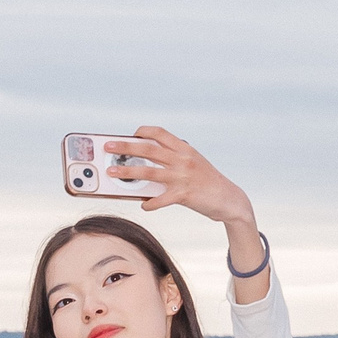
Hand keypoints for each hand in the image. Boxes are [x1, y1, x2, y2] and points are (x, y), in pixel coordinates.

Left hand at [114, 125, 255, 224]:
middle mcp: (183, 159)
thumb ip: (172, 160)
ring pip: (148, 172)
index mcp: (185, 148)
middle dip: (125, 147)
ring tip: (111, 173)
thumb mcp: (192, 164)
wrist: (229, 198)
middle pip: (148, 150)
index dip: (143, 132)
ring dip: (127, 173)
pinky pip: (159, 199)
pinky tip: (143, 205)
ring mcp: (183, 177)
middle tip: (107, 146)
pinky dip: (149, 203)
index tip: (130, 134)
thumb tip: (143, 166)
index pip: (160, 133)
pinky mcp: (183, 195)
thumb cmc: (206, 182)